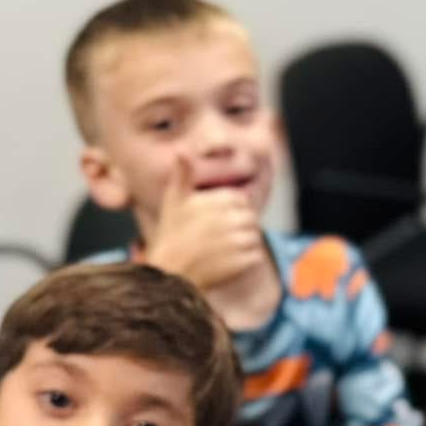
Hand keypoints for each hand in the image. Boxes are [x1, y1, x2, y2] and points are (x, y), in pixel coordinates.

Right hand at [147, 154, 267, 291]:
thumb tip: (181, 152)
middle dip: (240, 227)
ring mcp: (237, 242)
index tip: (219, 221)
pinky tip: (228, 263)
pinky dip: (247, 260)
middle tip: (220, 239)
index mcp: (216, 202)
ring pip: (255, 236)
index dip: (233, 210)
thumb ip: (182, 176)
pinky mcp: (242, 262)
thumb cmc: (171, 236)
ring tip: (223, 251)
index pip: (241, 200)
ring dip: (245, 243)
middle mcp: (228, 219)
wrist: (169, 273)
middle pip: (251, 218)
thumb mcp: (173, 201)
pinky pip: (256, 256)